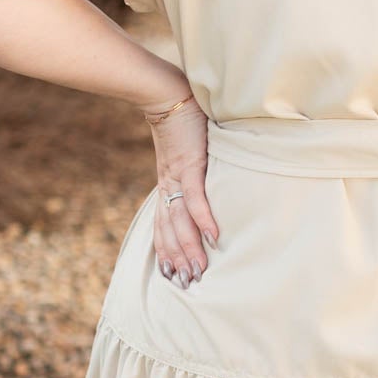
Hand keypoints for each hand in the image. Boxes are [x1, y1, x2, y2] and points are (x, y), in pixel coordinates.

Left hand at [145, 93, 219, 287]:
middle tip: (186, 284)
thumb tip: (204, 180)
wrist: (166, 94)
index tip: (172, 274)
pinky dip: (204, 218)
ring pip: (181, 221)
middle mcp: (169, 186)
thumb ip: (193, 170)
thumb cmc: (181, 120)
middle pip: (170, 230)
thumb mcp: (185, 152)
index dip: (166, 251)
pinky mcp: (190, 165)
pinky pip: (196, 198)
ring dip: (190, 247)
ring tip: (198, 270)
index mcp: (167, 184)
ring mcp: (179, 177)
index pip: (164, 225)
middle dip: (178, 259)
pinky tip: (213, 236)